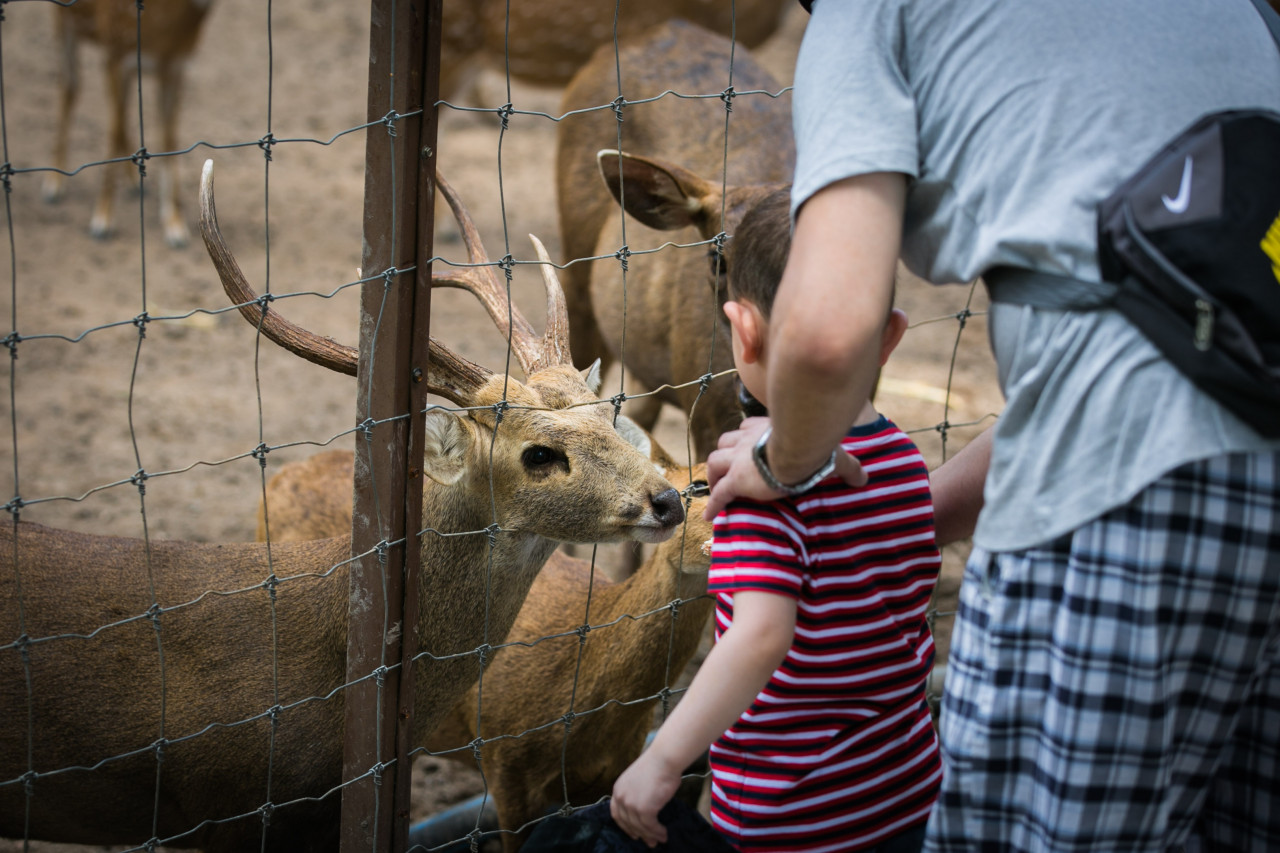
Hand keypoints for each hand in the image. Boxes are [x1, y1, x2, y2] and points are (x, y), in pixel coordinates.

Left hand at [610, 750, 680, 847]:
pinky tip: (664, 833)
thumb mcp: (638, 780)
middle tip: (649, 842)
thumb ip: (637, 794)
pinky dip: (657, 832)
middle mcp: (621, 798)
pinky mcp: (644, 809)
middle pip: (628, 823)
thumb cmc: (657, 765)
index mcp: (618, 789)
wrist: (664, 758)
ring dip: (651, 835)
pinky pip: (650, 826)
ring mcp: (631, 804)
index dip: (625, 826)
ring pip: (640, 827)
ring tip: (660, 840)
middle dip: (639, 834)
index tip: (633, 833)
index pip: (617, 813)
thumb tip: (646, 809)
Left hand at [703, 417, 865, 519]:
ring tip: (716, 488)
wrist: (799, 452)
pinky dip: (713, 505)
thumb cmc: (816, 447)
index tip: (744, 447)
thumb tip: (864, 477)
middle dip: (724, 454)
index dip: (743, 438)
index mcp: (766, 428)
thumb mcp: (834, 453)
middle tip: (726, 468)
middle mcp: (747, 439)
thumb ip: (847, 465)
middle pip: (724, 441)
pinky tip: (709, 516)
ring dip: (713, 475)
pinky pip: (719, 493)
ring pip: (714, 462)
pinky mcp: (736, 480)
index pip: (746, 428)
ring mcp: (738, 459)